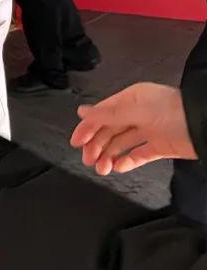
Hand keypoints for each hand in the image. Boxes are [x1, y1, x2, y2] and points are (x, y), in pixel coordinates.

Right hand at [71, 82, 194, 174]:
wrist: (206, 127)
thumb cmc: (175, 113)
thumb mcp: (136, 109)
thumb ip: (108, 113)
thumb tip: (82, 111)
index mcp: (131, 99)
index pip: (102, 114)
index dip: (87, 128)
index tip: (76, 142)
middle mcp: (138, 114)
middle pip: (109, 130)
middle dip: (97, 145)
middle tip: (88, 160)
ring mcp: (149, 130)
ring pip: (121, 144)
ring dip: (109, 156)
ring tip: (102, 169)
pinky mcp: (160, 147)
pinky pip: (139, 155)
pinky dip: (127, 161)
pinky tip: (119, 167)